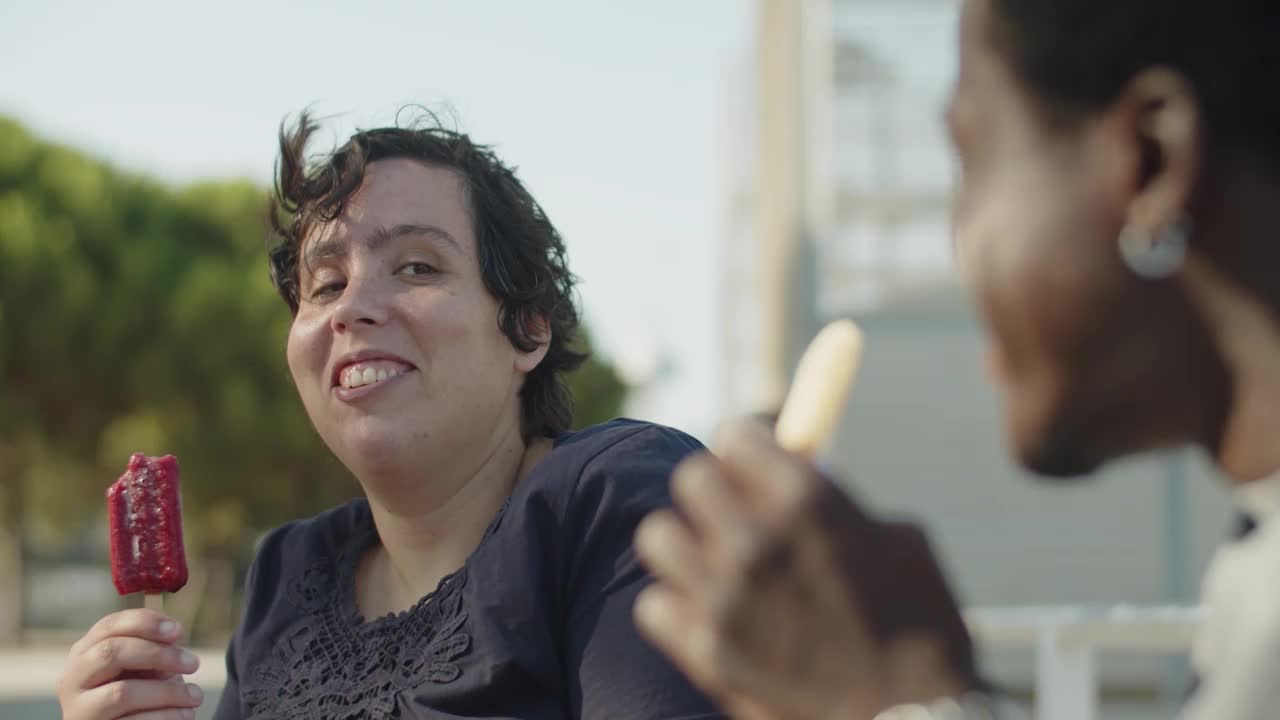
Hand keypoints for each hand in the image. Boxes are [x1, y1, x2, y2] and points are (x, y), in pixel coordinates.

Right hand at [56, 609, 203, 719]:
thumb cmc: (134, 695)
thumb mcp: (138, 668)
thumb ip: (149, 651)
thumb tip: (172, 641)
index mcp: (84, 653)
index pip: (109, 626)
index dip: (145, 622)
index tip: (178, 631)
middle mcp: (73, 680)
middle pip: (111, 653)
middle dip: (158, 654)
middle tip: (193, 663)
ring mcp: (79, 710)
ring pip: (122, 693)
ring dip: (168, 692)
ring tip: (196, 696)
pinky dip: (166, 715)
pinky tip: (185, 714)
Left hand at [634, 421, 979, 719]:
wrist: (908, 718)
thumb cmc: (918, 625)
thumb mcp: (897, 538)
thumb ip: (834, 500)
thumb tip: (794, 470)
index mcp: (806, 500)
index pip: (734, 436)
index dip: (746, 449)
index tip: (755, 465)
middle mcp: (755, 541)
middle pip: (690, 478)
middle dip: (715, 490)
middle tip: (735, 513)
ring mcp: (723, 598)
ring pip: (658, 535)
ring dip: (684, 543)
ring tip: (714, 563)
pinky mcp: (704, 650)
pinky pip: (654, 604)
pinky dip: (677, 606)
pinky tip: (710, 614)